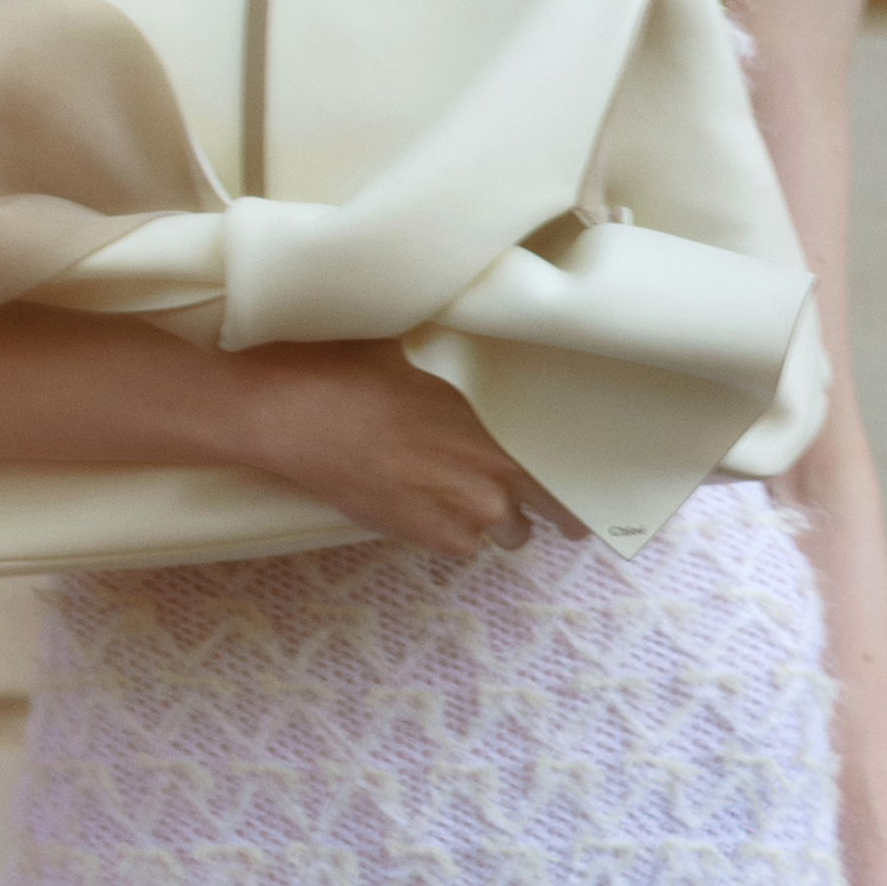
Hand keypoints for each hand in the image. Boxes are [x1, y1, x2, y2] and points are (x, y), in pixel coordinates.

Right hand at [234, 337, 588, 558]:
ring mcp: (458, 513)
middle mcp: (488, 475)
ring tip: (464, 490)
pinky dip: (453, 530)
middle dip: (538, 504)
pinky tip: (431, 503)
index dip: (580, 484)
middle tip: (532, 496)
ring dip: (494, 517)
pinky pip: (462, 545)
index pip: (565, 468)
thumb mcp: (421, 352)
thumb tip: (483, 340)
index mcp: (496, 423)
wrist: (292, 414)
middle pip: (547, 513)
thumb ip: (465, 366)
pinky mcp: (421, 535)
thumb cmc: (351, 369)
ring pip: (504, 531)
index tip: (594, 492)